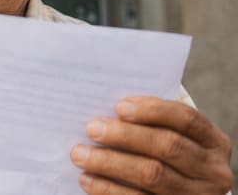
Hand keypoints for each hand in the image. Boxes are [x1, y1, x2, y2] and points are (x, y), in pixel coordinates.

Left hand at [71, 96, 233, 193]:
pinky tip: (87, 179)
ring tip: (80, 154)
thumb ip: (151, 122)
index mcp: (213, 142)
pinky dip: (108, 189)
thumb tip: (107, 107)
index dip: (153, 110)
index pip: (186, 119)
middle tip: (92, 129)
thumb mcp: (173, 136)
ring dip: (110, 163)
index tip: (119, 106)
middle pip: (167, 146)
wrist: (181, 193)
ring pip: (151, 175)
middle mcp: (212, 171)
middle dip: (126, 136)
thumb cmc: (167, 153)